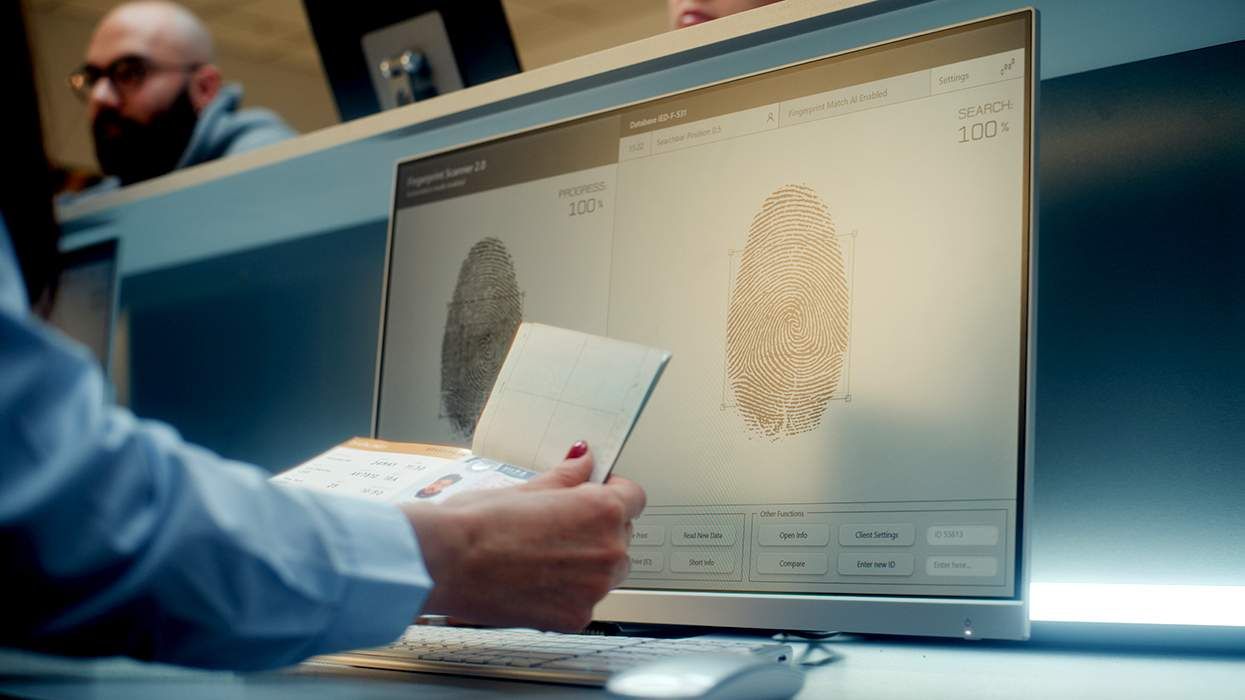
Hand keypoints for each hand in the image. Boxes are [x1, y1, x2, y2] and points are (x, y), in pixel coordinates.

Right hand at [401, 443, 644, 630]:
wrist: (447, 564)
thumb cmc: (478, 525)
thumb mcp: (527, 488)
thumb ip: (566, 478)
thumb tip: (582, 462)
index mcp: (601, 511)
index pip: (634, 498)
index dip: (613, 493)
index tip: (595, 494)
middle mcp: (608, 551)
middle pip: (623, 536)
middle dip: (599, 529)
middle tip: (559, 527)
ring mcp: (594, 589)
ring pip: (608, 572)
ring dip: (588, 564)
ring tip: (543, 556)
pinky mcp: (575, 618)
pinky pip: (586, 601)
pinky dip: (568, 593)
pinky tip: (536, 581)